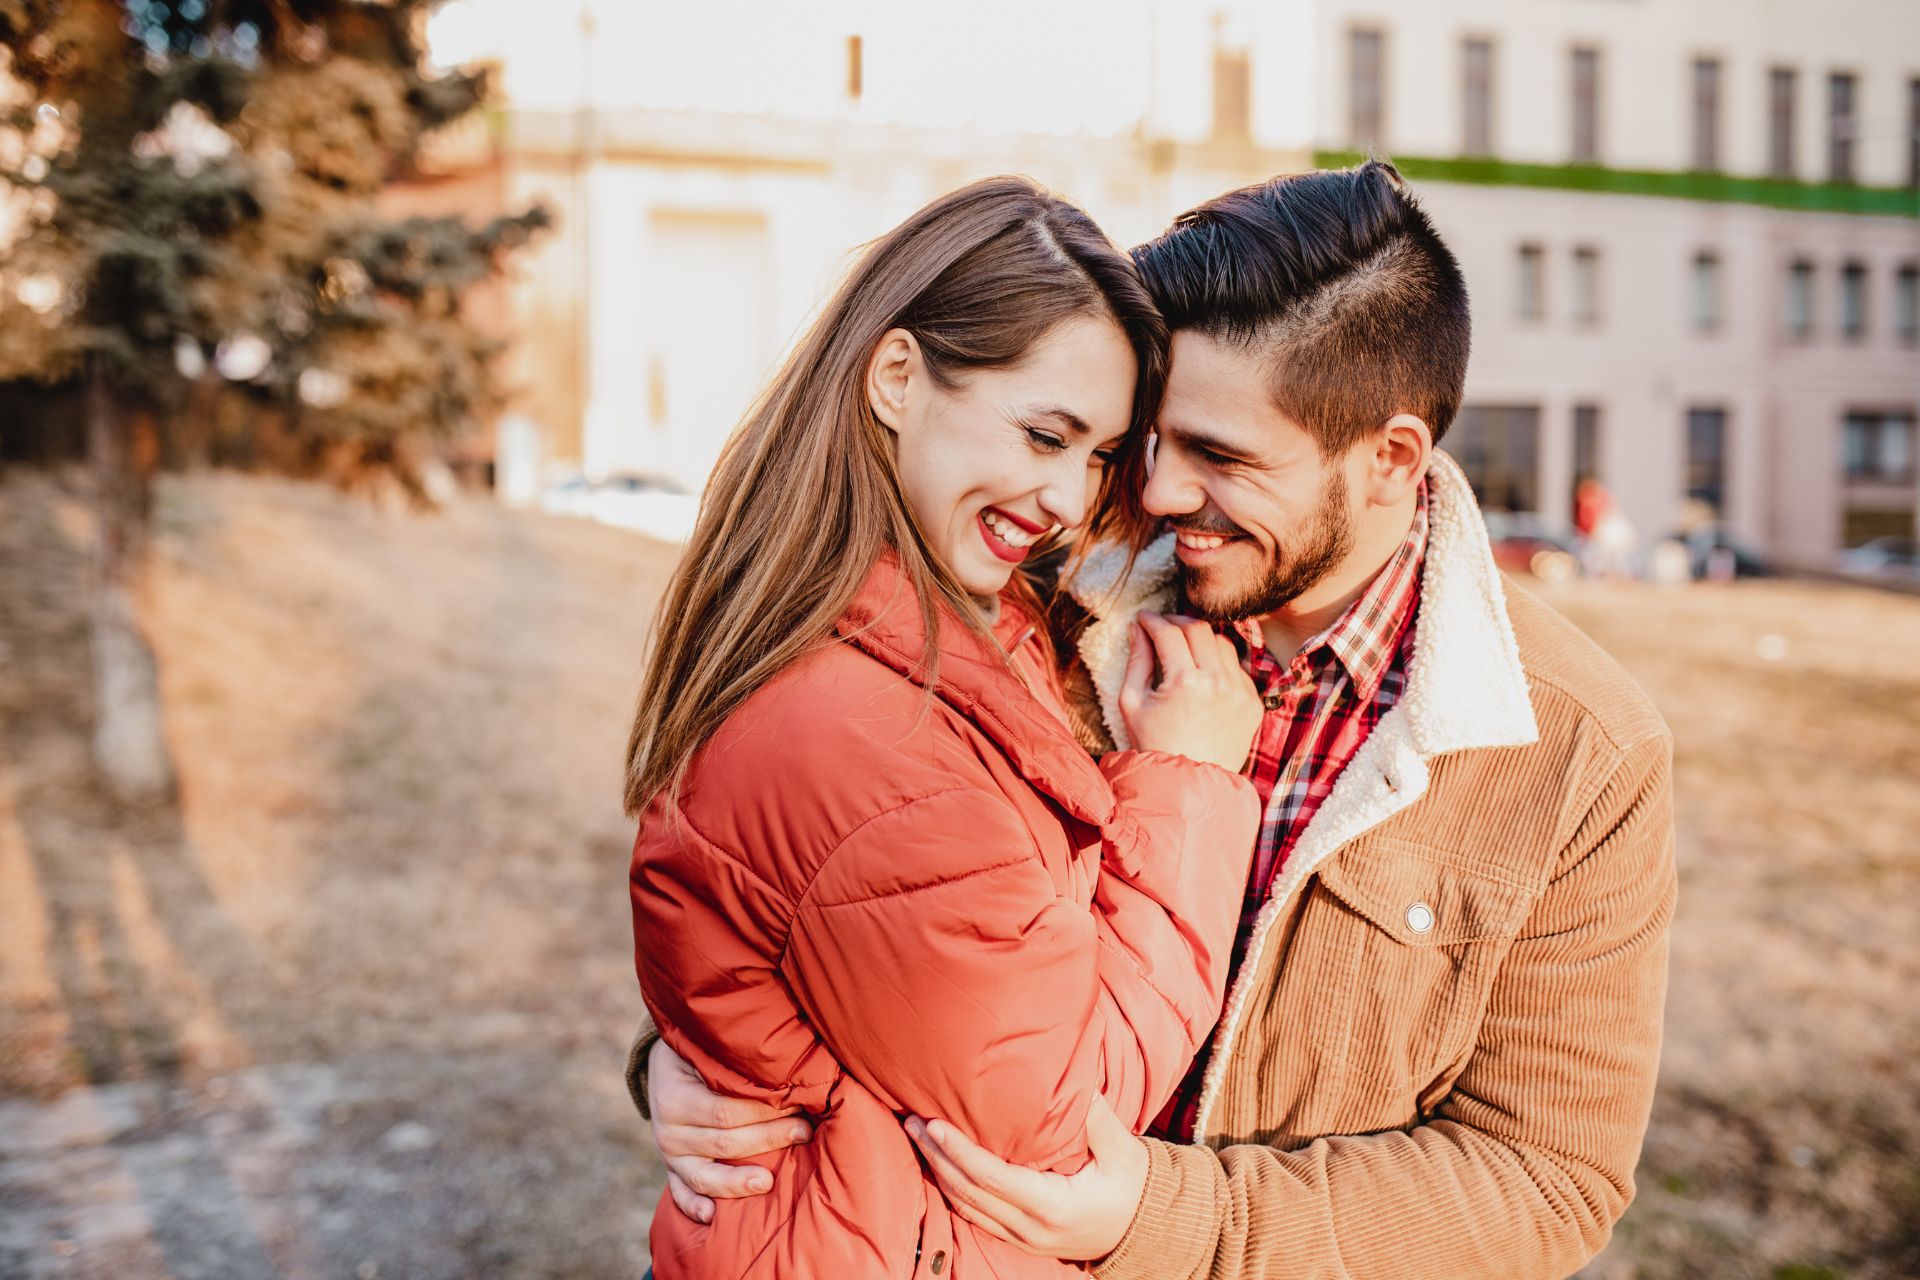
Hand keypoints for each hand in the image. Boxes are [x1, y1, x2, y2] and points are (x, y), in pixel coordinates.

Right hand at [646, 1037, 812, 1222]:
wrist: (664, 1066)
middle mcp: (668, 1130)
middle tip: (804, 1131)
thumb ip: (735, 1066)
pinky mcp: (671, 1169)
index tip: (798, 1102)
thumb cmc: (700, 1055)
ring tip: (769, 1182)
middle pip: (723, 1142)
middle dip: (768, 1138)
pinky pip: (679, 1193)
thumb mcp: (708, 1051)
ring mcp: (668, 1154)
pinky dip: (693, 1207)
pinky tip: (713, 1217)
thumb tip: (786, 1075)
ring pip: (704, 1176)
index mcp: (676, 1097)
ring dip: (738, 1181)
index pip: (726, 1111)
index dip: (765, 1111)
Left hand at [904, 1096, 1148, 1261]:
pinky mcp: (1020, 1239)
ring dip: (938, 1172)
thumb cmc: (1134, 1185)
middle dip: (936, 1156)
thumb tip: (1079, 1074)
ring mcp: (1023, 1239)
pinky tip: (940, 1164)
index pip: (991, 1177)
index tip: (934, 1124)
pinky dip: (954, 1190)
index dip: (958, 1151)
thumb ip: (1097, 1115)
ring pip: (966, 1208)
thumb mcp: (1122, 1149)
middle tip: (911, 1122)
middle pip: (968, 1193)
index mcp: (1052, 1206)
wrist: (1146, 1230)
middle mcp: (1031, 1228)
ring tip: (917, 1137)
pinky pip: (976, 1216)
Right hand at [1119, 610, 1262, 771]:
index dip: (1152, 621)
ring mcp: (1240, 692)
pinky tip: (1203, 672)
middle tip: (1162, 626)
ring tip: (1184, 646)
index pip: (1168, 633)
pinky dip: (1219, 662)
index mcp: (1185, 682)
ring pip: (1222, 643)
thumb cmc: (1154, 744)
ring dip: (1201, 638)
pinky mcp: (1252, 702)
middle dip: (1177, 620)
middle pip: (1199, 628)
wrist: (1188, 783)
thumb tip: (1140, 629)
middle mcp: (1217, 682)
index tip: (1144, 618)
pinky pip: (1237, 667)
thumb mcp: (1131, 703)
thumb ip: (1136, 661)